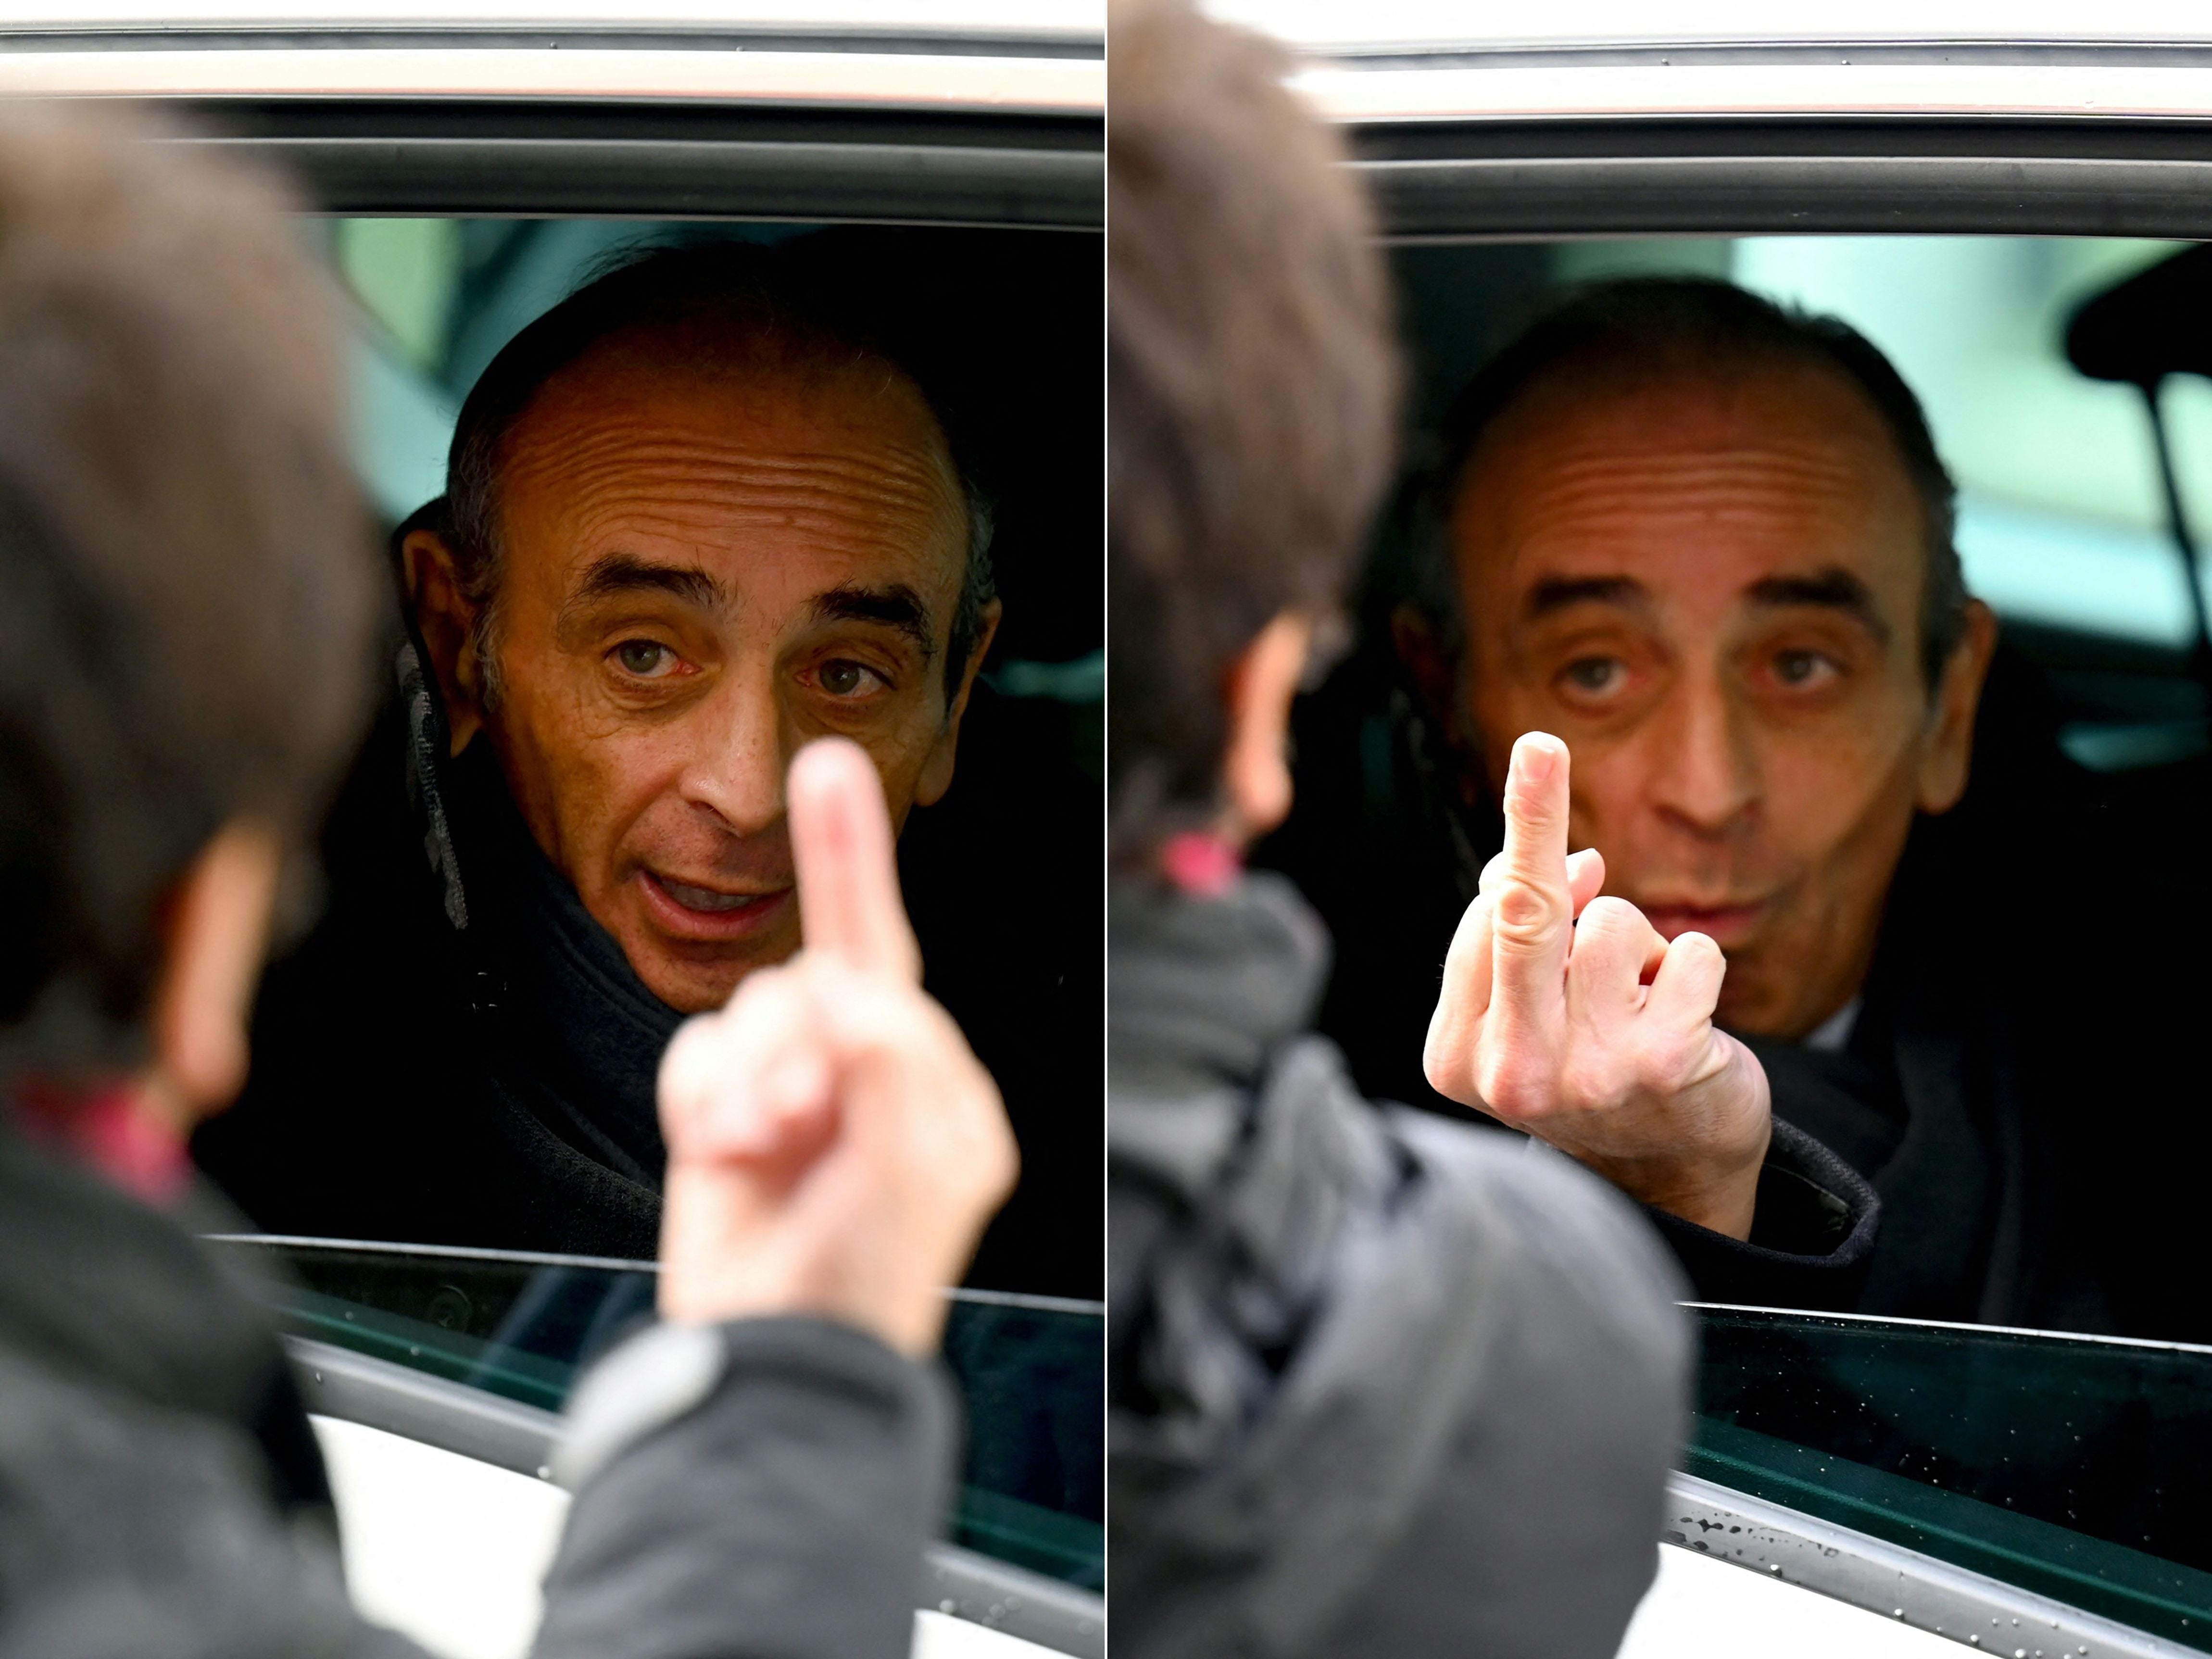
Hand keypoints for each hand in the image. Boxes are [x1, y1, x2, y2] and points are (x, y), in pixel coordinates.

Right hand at [654, 737, 1017, 1353]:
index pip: (889, 956)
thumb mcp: (912, 1165)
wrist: (777, 1358)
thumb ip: (890, 1055)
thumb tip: (846, 991)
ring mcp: (796, 1095)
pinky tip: (728, 1157)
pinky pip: (697, 1052)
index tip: (827, 769)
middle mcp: (866, 1077)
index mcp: (931, 1082)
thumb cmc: (864, 1279)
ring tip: (769, 1152)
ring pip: (747, 1012)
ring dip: (747, 1083)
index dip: (853, 860)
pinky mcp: (727, 1116)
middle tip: (806, 1125)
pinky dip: (705, 1102)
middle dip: (794, 1048)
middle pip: (808, 982)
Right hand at [1423, 732, 1770, 1238]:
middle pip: (1525, 911)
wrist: (1670, 1171)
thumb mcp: (1528, 1008)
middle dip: (1534, 817)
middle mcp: (1511, 1073)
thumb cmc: (1587, 1062)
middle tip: (1541, 743)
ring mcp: (1586, 1076)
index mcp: (1457, 1056)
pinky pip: (1688, 956)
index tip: (1540, 758)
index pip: (1483, 921)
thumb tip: (1577, 861)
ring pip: (1614, 926)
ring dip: (1637, 946)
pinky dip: (1696, 969)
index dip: (1528, 849)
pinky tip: (1686, 1019)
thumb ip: (1523, 934)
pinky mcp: (1664, 1069)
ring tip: (1638, 1003)